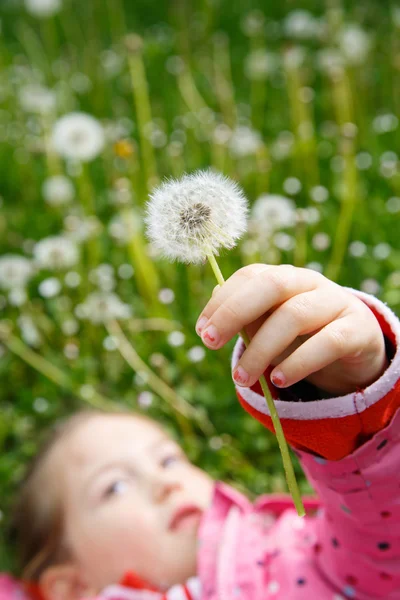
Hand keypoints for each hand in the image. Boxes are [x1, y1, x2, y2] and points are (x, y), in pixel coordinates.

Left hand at [196, 264, 387, 395]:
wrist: (357, 347)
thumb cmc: (302, 336)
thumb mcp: (269, 329)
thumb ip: (245, 322)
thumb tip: (210, 323)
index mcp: (283, 277)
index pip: (249, 276)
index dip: (222, 301)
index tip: (202, 330)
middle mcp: (309, 281)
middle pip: (271, 285)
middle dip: (234, 312)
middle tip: (210, 342)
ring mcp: (335, 301)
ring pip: (294, 316)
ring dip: (261, 349)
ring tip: (241, 378)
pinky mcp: (357, 329)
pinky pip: (327, 342)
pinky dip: (299, 363)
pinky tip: (280, 381)